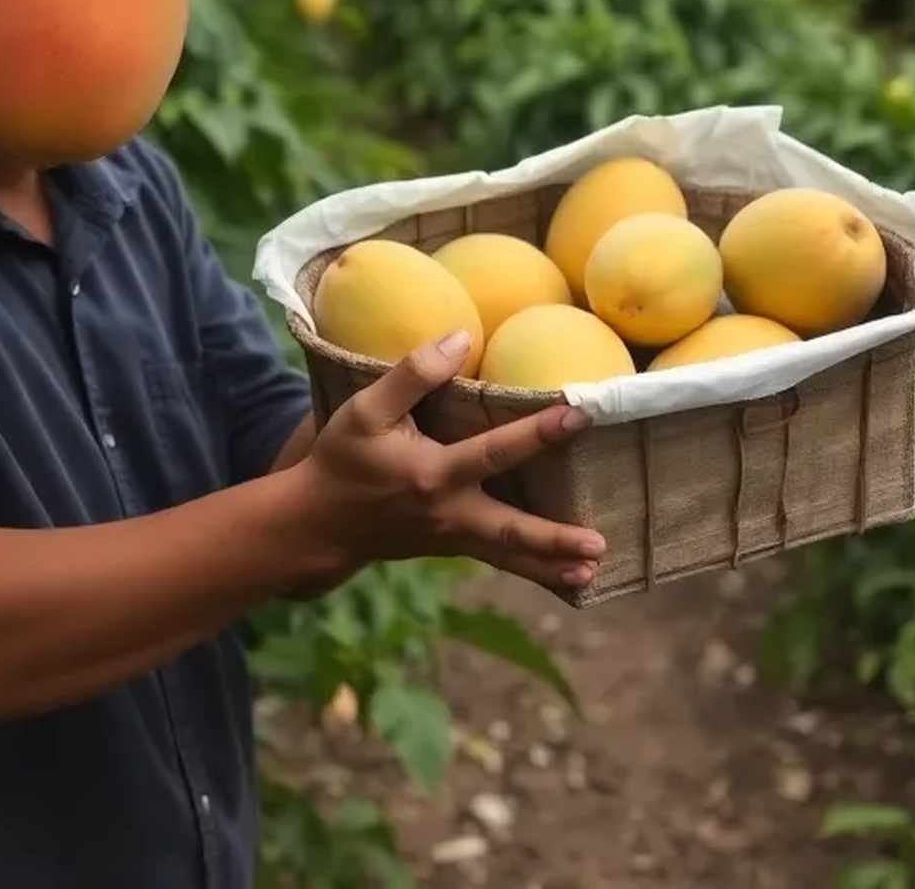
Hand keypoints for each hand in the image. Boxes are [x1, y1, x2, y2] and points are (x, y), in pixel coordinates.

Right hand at [290, 329, 606, 596]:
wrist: (317, 523)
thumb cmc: (342, 458)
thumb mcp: (366, 410)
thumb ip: (413, 374)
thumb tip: (462, 337)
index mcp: (432, 475)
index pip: (495, 451)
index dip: (538, 432)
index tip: (579, 413)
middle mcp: (448, 513)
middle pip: (510, 530)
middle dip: (554, 539)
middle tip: (597, 545)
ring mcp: (451, 538)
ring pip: (508, 556)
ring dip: (550, 565)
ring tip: (590, 574)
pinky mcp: (451, 546)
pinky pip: (498, 559)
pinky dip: (531, 569)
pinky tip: (565, 577)